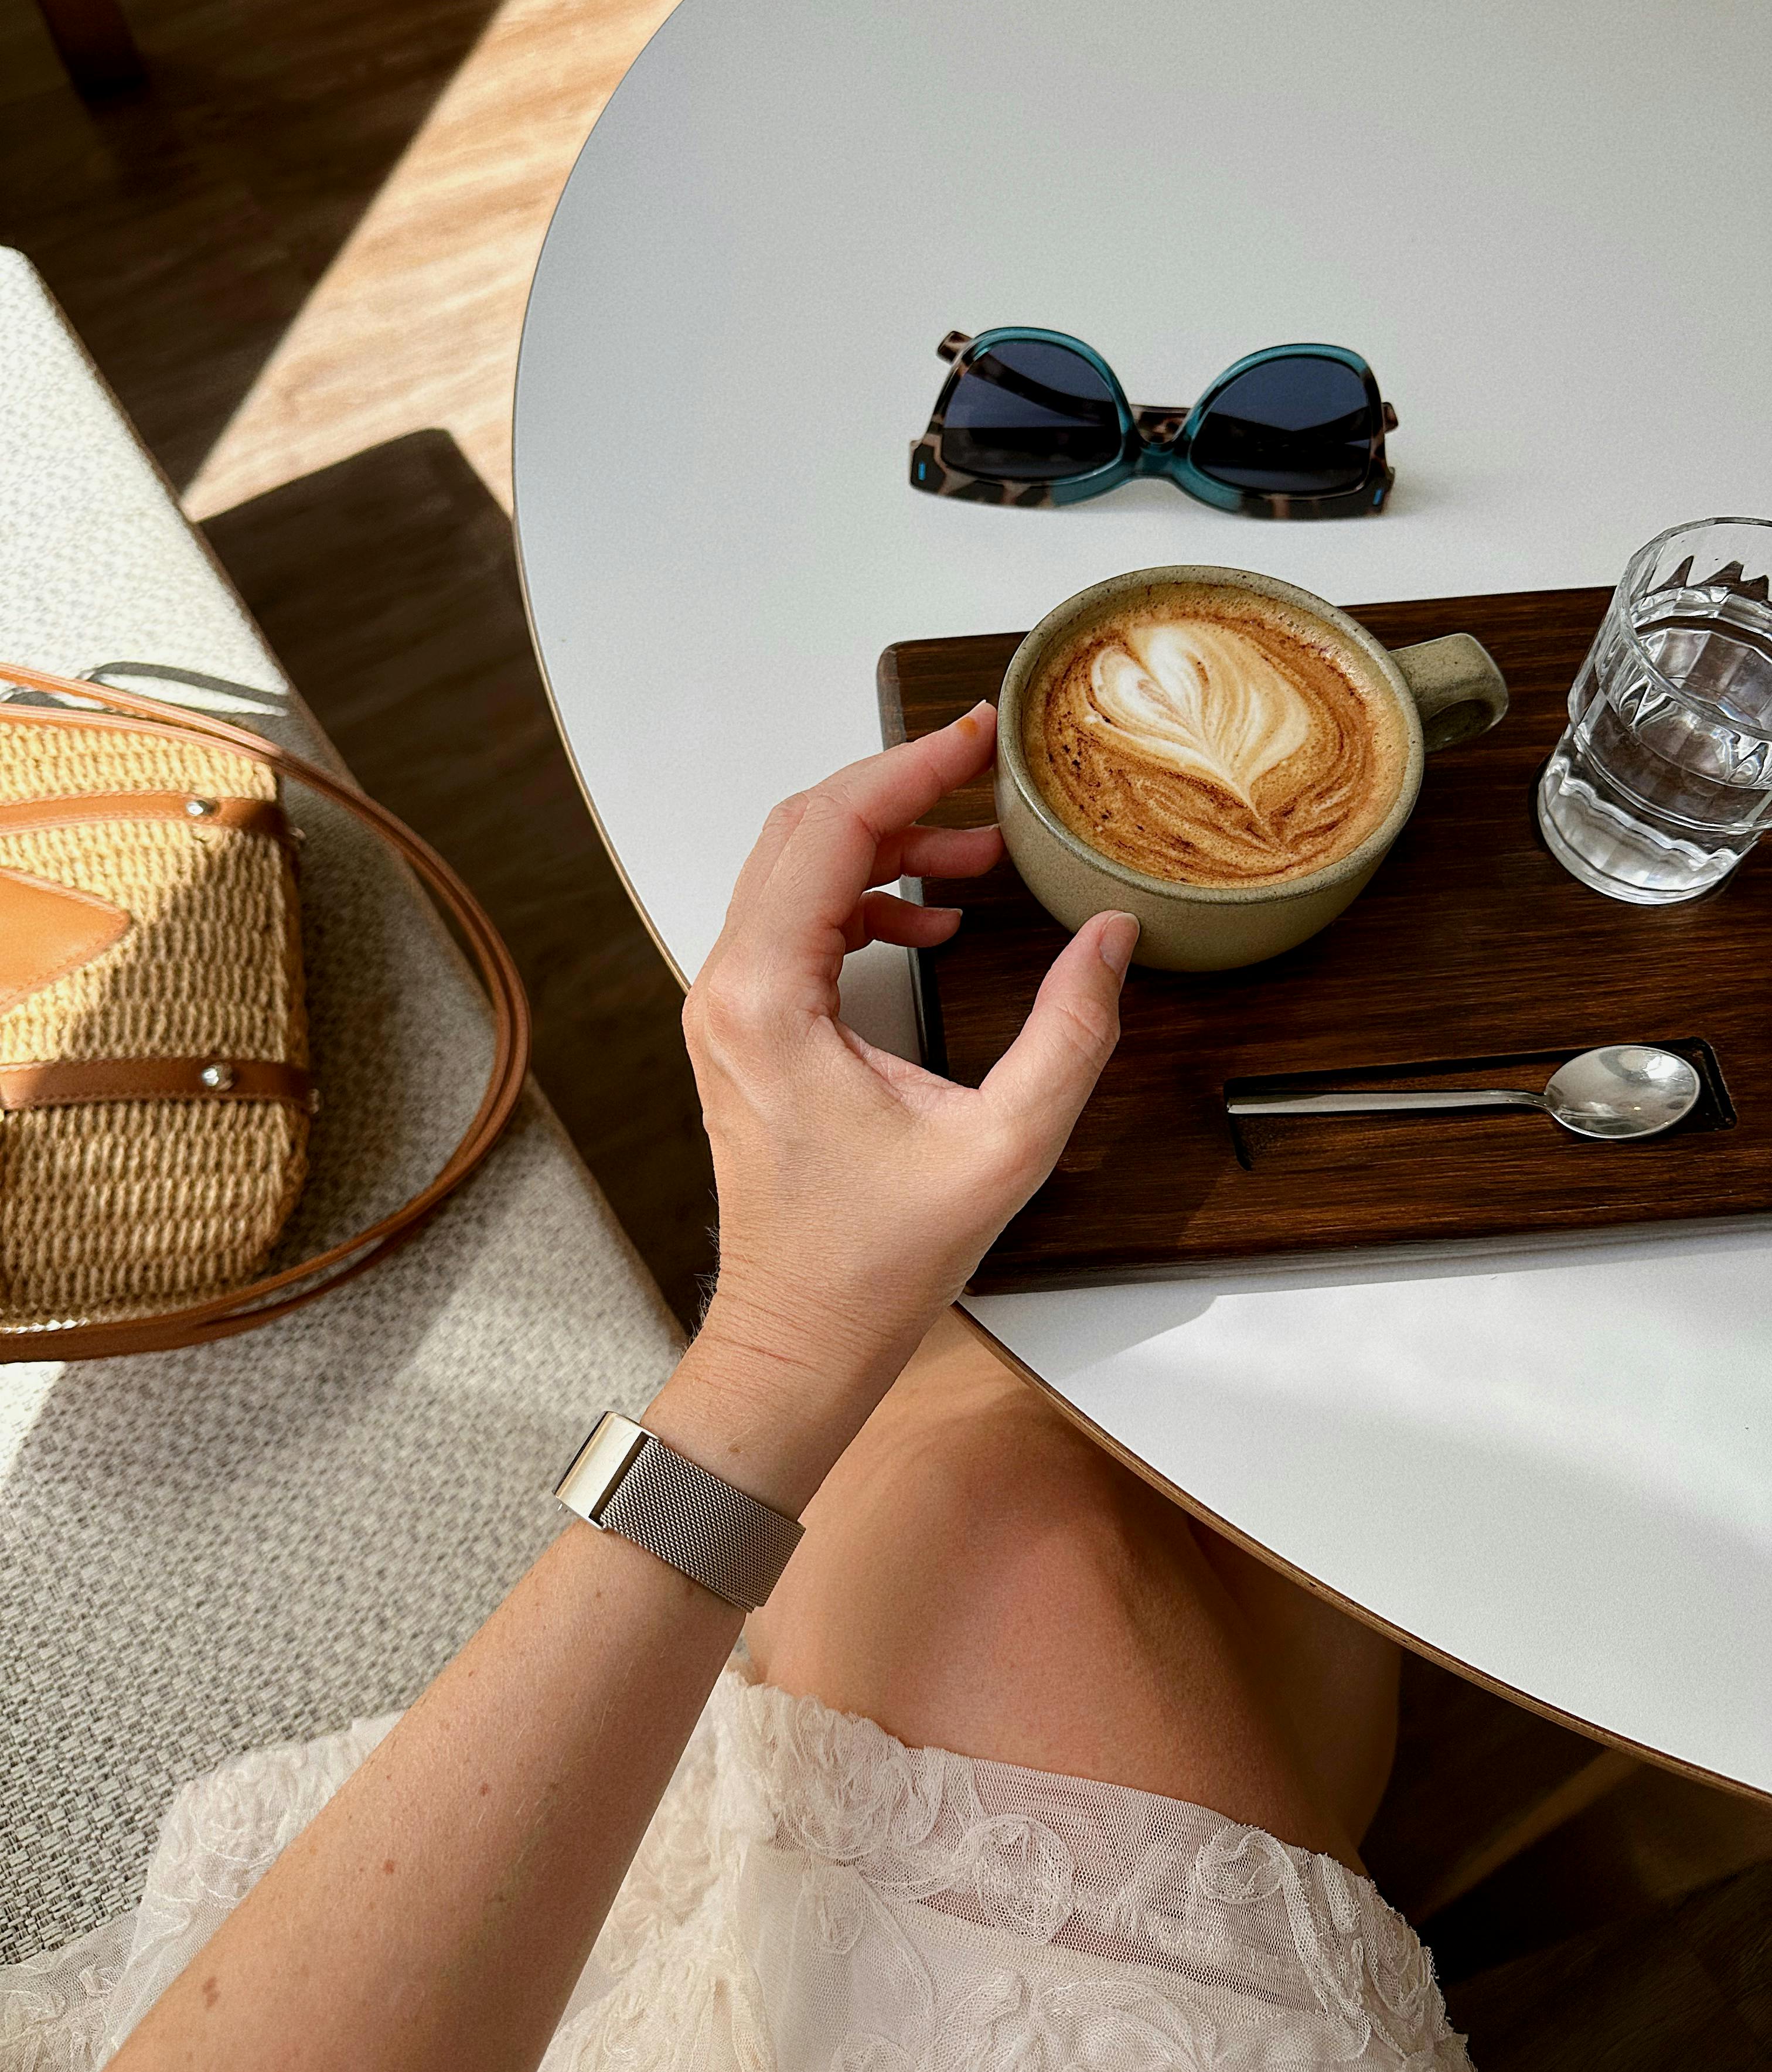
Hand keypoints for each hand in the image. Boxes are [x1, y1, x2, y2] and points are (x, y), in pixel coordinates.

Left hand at [677, 703, 1136, 1475]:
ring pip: (797, 871)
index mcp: (768, 998)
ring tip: (980, 856)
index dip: (909, 769)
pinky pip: (796, 922)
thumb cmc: (875, 1258)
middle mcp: (728, 988)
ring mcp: (728, 1008)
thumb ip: (1069, 1032)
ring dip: (886, 845)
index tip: (976, 736)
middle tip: (984, 773)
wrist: (800, 1335)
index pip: (831, 830)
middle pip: (804, 830)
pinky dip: (865, 899)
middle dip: (900, 791)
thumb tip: (1111, 936)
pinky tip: (934, 920)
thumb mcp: (1003, 1145)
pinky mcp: (746, 1028)